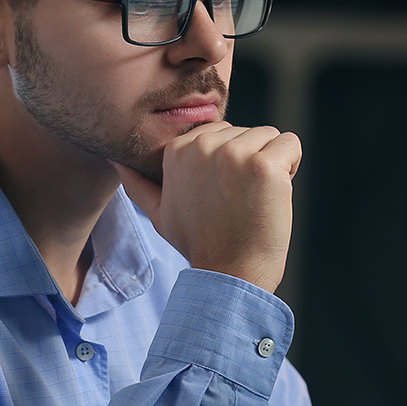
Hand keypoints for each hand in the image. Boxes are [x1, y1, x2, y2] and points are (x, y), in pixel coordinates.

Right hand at [113, 122, 301, 293]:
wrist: (230, 274)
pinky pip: (291, 144)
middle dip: (250, 161)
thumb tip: (115, 162)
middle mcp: (203, 145)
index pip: (221, 133)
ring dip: (271, 164)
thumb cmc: (199, 244)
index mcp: (177, 150)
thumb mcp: (159, 214)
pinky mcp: (264, 165)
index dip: (229, 164)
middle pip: (246, 132)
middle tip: (238, 202)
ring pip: (270, 136)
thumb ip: (137, 185)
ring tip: (254, 200)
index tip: (221, 197)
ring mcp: (234, 154)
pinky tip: (274, 195)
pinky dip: (291, 166)